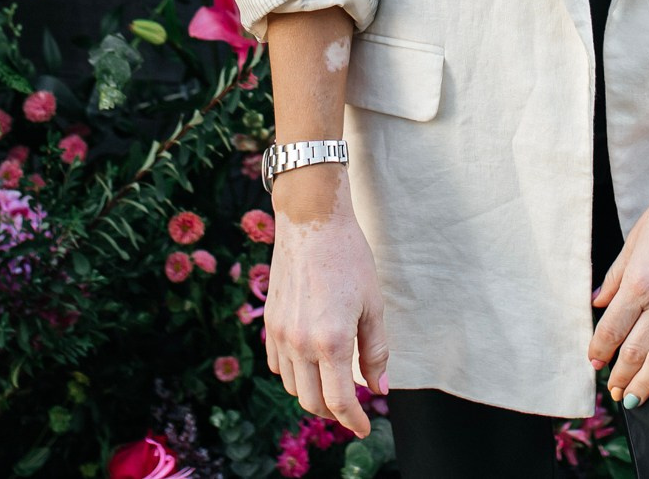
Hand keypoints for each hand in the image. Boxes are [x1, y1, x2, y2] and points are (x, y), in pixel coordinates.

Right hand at [262, 166, 389, 435]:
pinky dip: (295, 374)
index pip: (338, 401)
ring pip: (292, 386)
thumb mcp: (372, 305)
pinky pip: (278, 365)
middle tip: (351, 408)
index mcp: (330, 341)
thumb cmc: (349, 258)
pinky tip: (311, 362)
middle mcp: (299, 343)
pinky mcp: (270, 322)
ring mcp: (280, 334)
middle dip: (333, 412)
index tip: (363, 428)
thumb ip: (375, 351)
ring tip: (333, 384)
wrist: (312, 221)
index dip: (352, 420)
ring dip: (313, 393)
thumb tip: (379, 388)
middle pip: (312, 401)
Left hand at [587, 167, 648, 406]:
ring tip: (633, 399)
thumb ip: (615, 276)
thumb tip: (597, 303)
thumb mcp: (635, 238)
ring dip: (644, 383)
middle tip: (614, 392)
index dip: (600, 351)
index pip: (611, 329)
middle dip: (620, 376)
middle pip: (634, 350)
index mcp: (639, 282)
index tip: (595, 364)